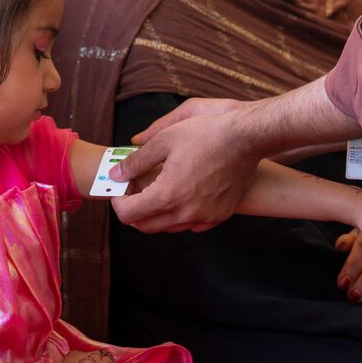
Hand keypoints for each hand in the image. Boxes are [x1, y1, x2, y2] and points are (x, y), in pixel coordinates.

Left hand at [110, 100, 259, 232]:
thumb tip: (116, 174)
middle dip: (133, 212)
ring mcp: (204, 217)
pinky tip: (181, 196)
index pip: (128, 214)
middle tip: (133, 193)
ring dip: (156, 215)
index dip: (118, 202)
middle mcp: (185, 212)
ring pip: (168, 228)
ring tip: (157, 192)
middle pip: (145, 226)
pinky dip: (180, 216)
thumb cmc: (206, 134)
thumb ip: (135, 161)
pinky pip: (192, 225)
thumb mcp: (164, 140)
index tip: (121, 189)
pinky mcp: (219, 216)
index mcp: (167, 195)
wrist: (246, 138)